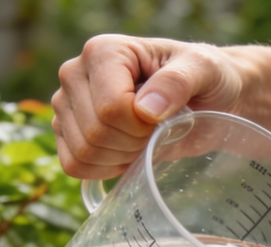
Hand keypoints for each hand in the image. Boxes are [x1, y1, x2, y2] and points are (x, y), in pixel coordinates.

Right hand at [51, 34, 242, 178]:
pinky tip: (125, 155)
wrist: (204, 97)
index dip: (141, 126)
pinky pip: (72, 164)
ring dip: (120, 157)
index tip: (162, 117)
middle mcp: (75, 73)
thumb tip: (146, 109)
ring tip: (141, 139)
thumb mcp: (204, 70)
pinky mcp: (65, 130)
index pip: (111, 108)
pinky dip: (102, 170)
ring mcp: (66, 103)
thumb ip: (178, 82)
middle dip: (133, 143)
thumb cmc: (204, 78)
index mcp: (103, 51)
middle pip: (95, 133)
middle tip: (154, 130)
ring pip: (83, 152)